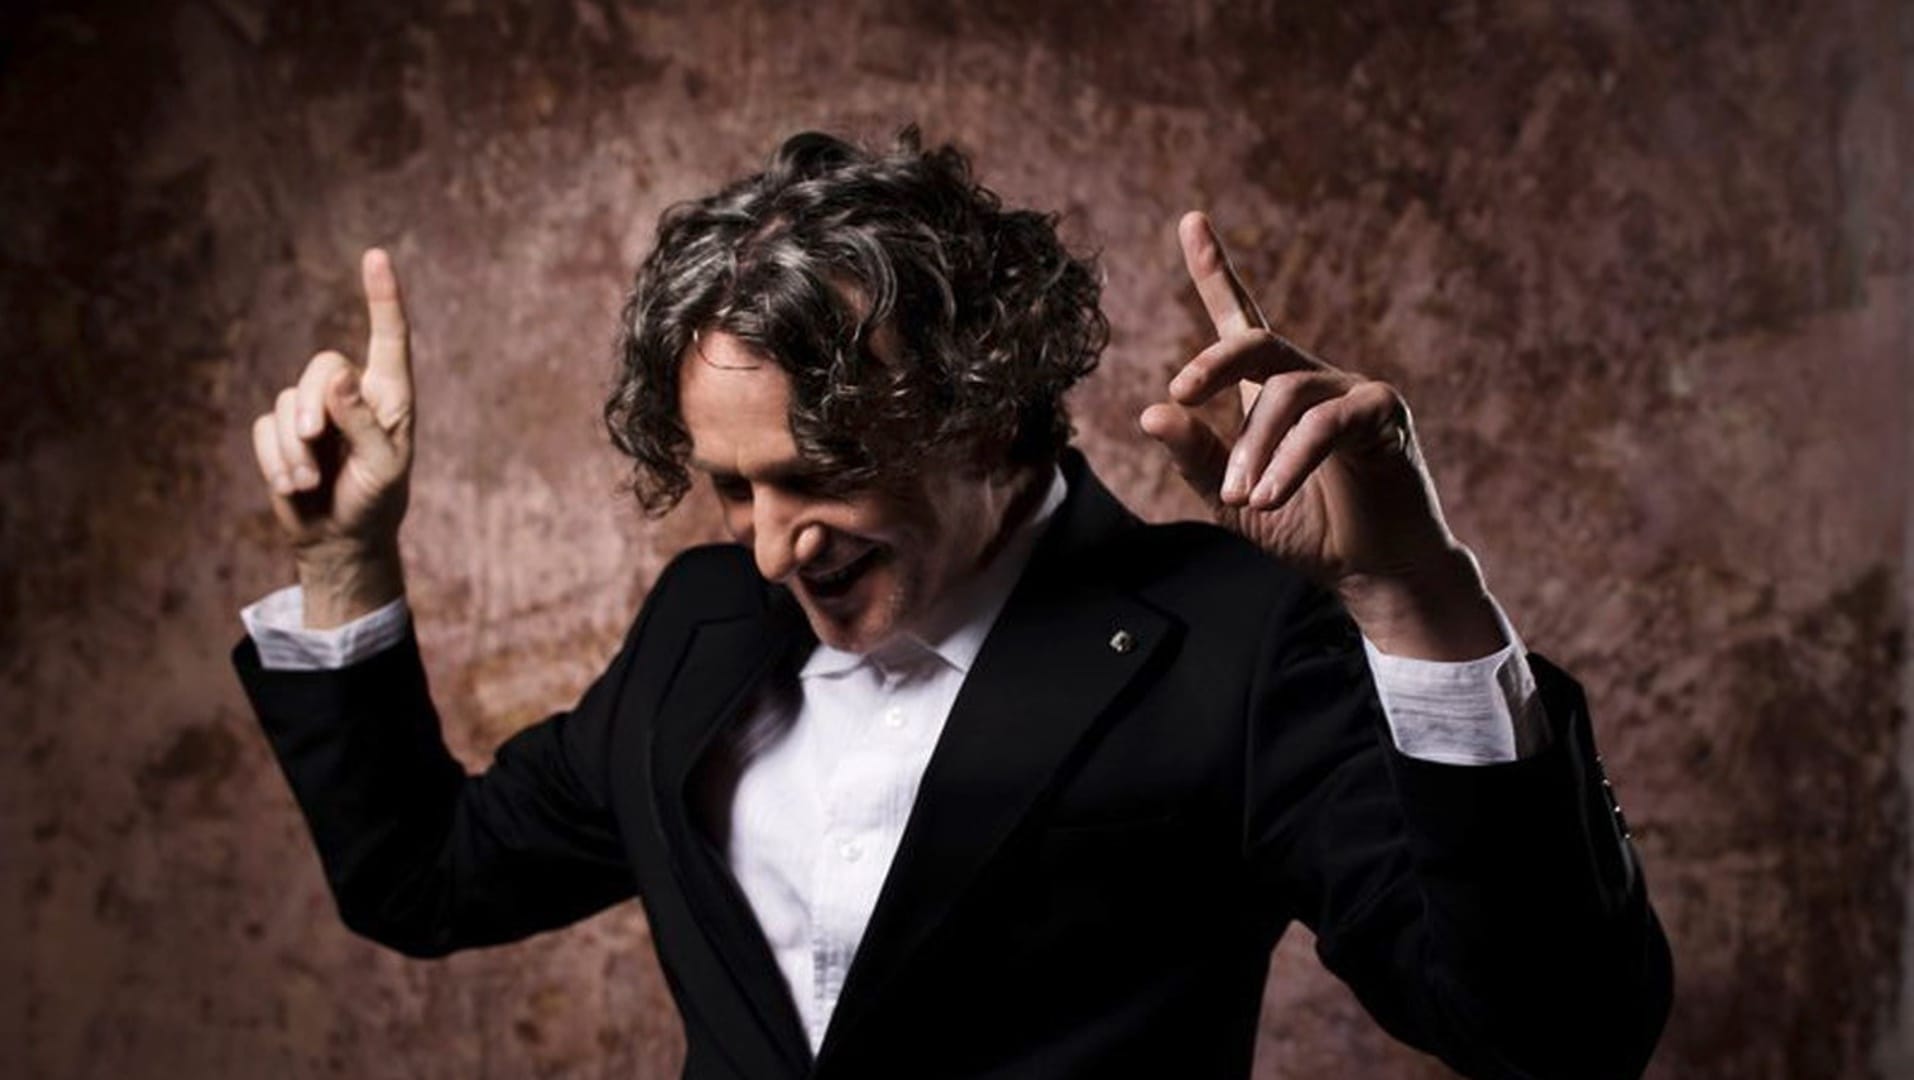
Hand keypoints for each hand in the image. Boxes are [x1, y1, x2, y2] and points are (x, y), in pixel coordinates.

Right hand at [249, 249, 413, 621]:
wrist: (340, 539)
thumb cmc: (376, 500)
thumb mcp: (383, 467)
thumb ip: (364, 423)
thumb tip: (338, 378)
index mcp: (391, 396)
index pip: (388, 338)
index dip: (382, 297)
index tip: (376, 256)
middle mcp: (352, 393)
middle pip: (322, 366)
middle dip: (312, 404)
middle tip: (314, 442)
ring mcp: (313, 411)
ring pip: (287, 401)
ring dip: (294, 449)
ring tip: (309, 483)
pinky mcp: (281, 431)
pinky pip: (265, 428)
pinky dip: (275, 460)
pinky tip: (293, 487)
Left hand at [1140, 213, 1503, 658]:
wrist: (1373, 575)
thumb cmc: (1308, 531)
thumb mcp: (1233, 501)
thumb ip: (1196, 458)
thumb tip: (1150, 410)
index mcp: (1273, 391)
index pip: (1242, 319)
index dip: (1215, 269)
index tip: (1190, 220)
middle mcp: (1313, 379)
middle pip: (1257, 342)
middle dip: (1212, 362)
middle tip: (1180, 393)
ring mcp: (1352, 392)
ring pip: (1286, 392)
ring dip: (1252, 448)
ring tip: (1239, 497)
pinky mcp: (1385, 416)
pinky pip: (1326, 424)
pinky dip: (1290, 461)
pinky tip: (1267, 496)